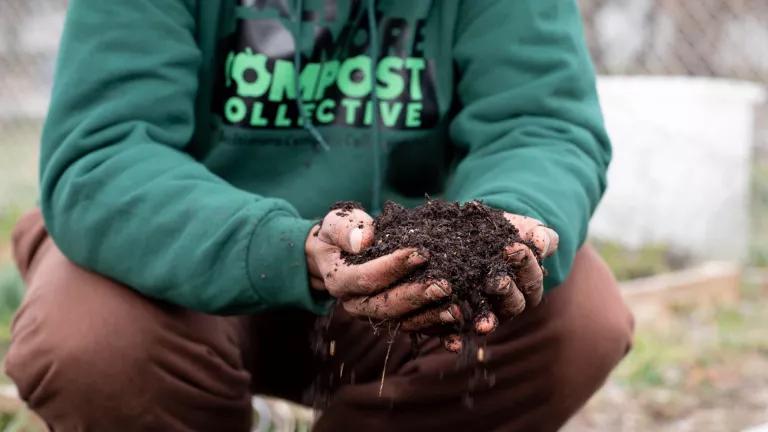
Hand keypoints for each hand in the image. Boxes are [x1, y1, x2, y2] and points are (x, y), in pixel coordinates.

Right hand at [305, 207, 451, 320]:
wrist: (338, 254)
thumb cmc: (340, 234)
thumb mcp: (336, 223)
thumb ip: (346, 229)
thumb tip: (364, 240)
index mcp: (340, 281)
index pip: (367, 278)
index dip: (394, 267)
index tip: (421, 254)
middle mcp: (355, 304)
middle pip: (387, 305)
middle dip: (417, 296)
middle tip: (444, 286)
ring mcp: (374, 315)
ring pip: (403, 322)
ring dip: (430, 318)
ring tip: (455, 311)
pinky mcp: (392, 319)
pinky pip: (415, 328)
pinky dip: (436, 333)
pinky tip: (456, 338)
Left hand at [399, 213, 558, 352]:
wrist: (467, 231)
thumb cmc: (501, 231)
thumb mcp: (522, 228)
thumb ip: (539, 236)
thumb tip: (543, 243)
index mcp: (526, 284)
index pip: (532, 279)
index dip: (526, 265)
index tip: (514, 248)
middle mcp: (506, 303)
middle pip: (514, 303)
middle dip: (507, 292)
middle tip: (497, 281)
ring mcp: (483, 312)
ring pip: (489, 321)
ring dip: (487, 322)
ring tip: (482, 324)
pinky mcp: (457, 319)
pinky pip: (458, 333)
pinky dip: (456, 340)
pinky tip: (451, 344)